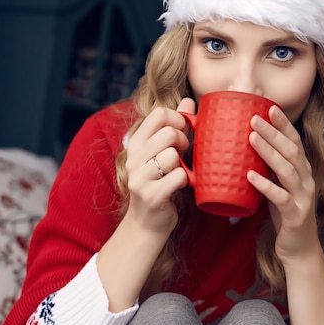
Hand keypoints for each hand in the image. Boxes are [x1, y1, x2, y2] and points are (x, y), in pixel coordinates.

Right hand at [124, 98, 195, 236]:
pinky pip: (179, 176)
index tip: (184, 132)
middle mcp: (133, 158)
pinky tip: (181, 186)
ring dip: (183, 164)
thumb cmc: (160, 183)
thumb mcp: (163, 152)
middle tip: (184, 153)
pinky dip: (187, 181)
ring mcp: (140, 178)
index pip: (159, 114)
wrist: (147, 224)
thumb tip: (189, 100)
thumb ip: (175, 126)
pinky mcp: (152, 195)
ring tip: (179, 171)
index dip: (179, 119)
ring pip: (173, 155)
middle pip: (169, 133)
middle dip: (184, 141)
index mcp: (136, 143)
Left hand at [247, 106, 319, 262]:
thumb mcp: (280, 187)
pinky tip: (250, 176)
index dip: (284, 124)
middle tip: (254, 117)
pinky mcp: (296, 215)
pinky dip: (265, 185)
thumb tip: (248, 147)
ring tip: (251, 137)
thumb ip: (271, 170)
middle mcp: (307, 180)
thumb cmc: (286, 215)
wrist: (300, 251)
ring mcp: (303, 198)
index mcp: (303, 171)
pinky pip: (280, 197)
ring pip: (288, 170)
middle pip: (292, 151)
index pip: (295, 142)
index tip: (270, 107)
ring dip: (269, 152)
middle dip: (273, 132)